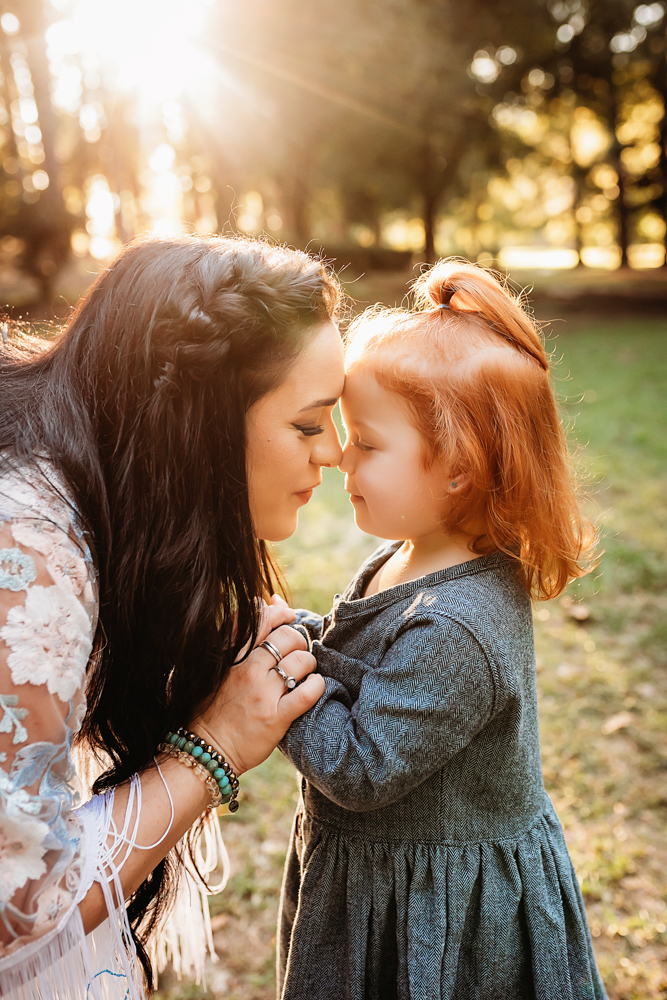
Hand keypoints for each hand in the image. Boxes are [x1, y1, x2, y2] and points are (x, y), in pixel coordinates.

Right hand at [191, 599, 323, 773]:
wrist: (202, 751)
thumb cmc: (207, 705)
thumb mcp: (211, 664)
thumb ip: (234, 633)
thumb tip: (267, 600)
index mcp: (228, 655)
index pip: (261, 617)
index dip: (280, 613)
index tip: (286, 618)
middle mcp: (245, 670)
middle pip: (287, 636)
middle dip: (298, 640)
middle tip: (296, 652)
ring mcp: (262, 693)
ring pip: (301, 661)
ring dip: (308, 664)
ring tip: (302, 673)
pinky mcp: (276, 717)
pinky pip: (308, 692)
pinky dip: (317, 686)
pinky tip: (312, 688)